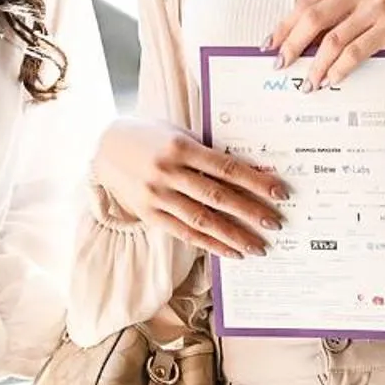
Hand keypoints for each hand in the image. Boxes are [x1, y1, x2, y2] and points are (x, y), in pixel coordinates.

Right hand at [94, 115, 284, 260]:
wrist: (104, 146)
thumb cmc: (149, 136)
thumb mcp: (177, 133)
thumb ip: (206, 151)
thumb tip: (248, 172)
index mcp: (179, 146)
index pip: (226, 168)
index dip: (255, 182)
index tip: (279, 193)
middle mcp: (168, 172)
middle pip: (218, 197)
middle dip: (250, 212)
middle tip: (275, 223)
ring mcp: (156, 195)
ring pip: (202, 219)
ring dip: (233, 235)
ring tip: (257, 246)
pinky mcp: (148, 213)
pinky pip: (183, 231)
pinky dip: (208, 243)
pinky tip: (229, 251)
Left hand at [267, 0, 384, 90]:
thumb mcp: (366, 5)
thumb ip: (338, 13)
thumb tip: (298, 42)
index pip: (308, 0)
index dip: (286, 24)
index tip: (270, 44)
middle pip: (314, 17)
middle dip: (293, 44)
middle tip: (282, 64)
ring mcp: (380, 4)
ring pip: (333, 38)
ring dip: (316, 65)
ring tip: (308, 82)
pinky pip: (356, 51)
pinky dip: (339, 68)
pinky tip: (331, 80)